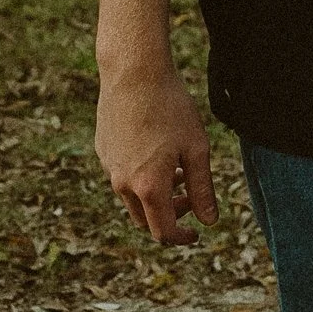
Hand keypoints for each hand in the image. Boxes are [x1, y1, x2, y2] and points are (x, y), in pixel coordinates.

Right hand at [96, 69, 217, 244]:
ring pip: (133, 198)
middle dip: (170, 215)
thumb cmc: (171, 108)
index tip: (196, 233)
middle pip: (146, 220)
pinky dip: (141, 177)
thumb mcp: (196, 149)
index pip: (163, 232)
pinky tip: (158, 151)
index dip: (181, 238)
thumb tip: (209, 221)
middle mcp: (123, 184)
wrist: (134, 73)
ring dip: (156, 196)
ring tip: (179, 170)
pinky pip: (122, 176)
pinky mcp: (103, 151)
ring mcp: (109, 168)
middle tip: (191, 197)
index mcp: (148, 187)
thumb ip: (203, 189)